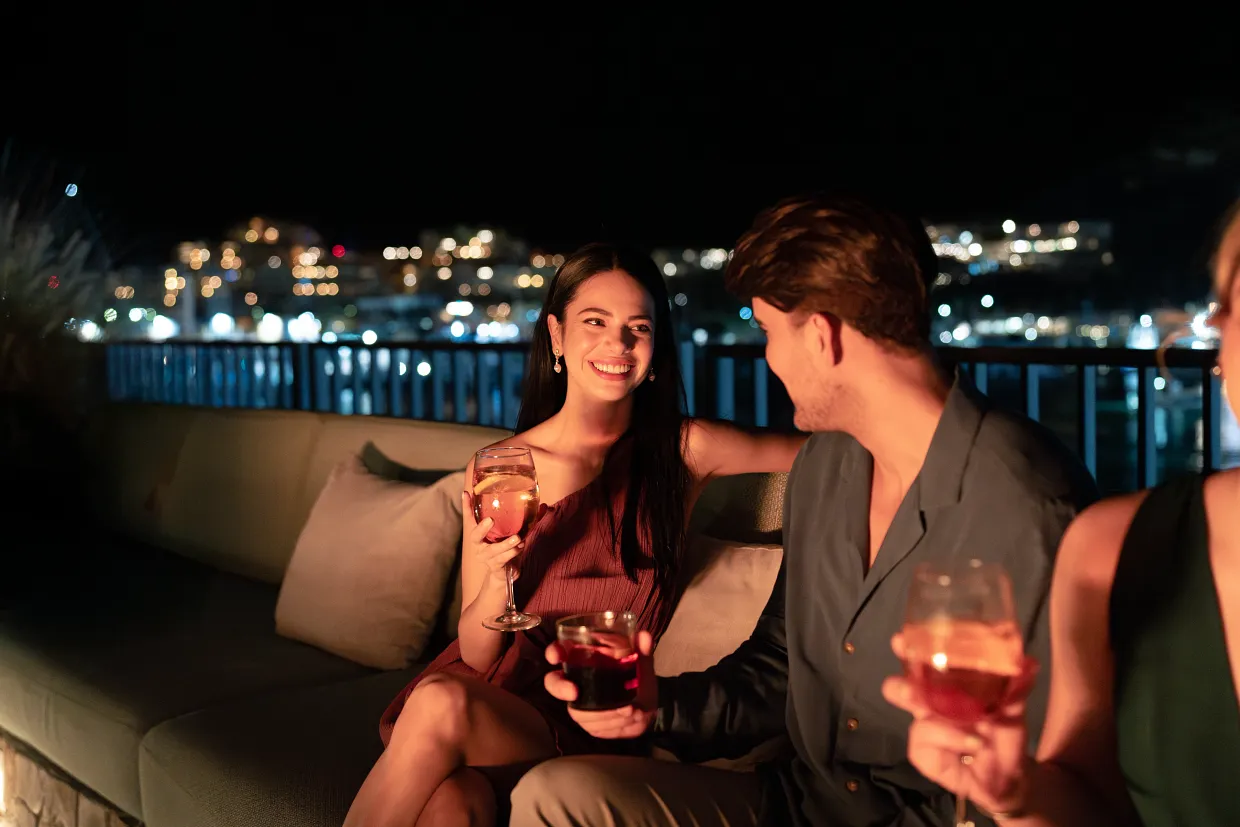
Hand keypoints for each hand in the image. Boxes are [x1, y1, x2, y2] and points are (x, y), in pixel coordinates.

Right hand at [462, 491, 521, 586]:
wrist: (507, 573)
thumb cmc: (509, 548)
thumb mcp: (516, 532)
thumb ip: (528, 520)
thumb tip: (544, 505)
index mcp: (480, 533)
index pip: (470, 518)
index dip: (467, 506)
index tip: (466, 493)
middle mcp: (479, 544)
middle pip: (474, 535)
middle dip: (481, 528)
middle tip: (490, 520)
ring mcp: (485, 556)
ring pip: (493, 549)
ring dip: (505, 544)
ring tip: (517, 538)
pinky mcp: (494, 566)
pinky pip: (502, 559)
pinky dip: (512, 552)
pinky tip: (520, 547)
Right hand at [544, 630, 656, 738]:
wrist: (647, 705)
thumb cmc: (637, 676)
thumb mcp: (642, 662)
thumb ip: (642, 649)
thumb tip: (644, 636)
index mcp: (584, 658)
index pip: (560, 651)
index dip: (554, 652)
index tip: (556, 656)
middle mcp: (576, 680)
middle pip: (554, 683)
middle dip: (560, 687)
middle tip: (574, 692)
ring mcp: (579, 704)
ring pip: (577, 711)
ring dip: (603, 712)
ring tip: (629, 710)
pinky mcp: (589, 723)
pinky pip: (592, 727)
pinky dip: (612, 724)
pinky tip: (628, 719)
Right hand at [881, 632, 1037, 817]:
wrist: (1009, 778)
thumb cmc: (1003, 736)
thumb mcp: (1013, 710)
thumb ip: (1016, 688)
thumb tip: (1029, 662)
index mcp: (944, 688)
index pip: (918, 665)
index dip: (906, 650)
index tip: (900, 639)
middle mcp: (929, 707)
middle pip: (898, 691)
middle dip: (901, 688)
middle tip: (911, 691)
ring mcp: (924, 733)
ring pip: (919, 724)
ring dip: (944, 726)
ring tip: (971, 733)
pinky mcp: (925, 757)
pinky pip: (930, 747)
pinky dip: (953, 743)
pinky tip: (973, 745)